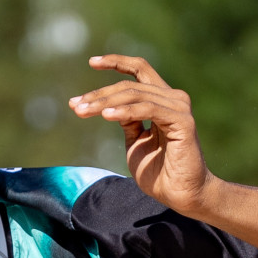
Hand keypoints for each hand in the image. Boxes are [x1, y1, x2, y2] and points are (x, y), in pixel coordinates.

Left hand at [68, 55, 214, 219]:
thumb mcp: (135, 141)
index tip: (92, 62)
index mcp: (162, 101)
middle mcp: (173, 99)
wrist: (181, 195)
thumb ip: (126, 120)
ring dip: (105, 103)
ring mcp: (179, 108)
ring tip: (82, 111)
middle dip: (99, 95)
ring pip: (135, 94)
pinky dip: (125, 111)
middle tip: (75, 106)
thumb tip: (108, 105)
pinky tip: (107, 115)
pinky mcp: (182, 121)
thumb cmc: (159, 172)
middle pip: (129, 85)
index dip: (117, 62)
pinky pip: (148, 109)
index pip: (140, 70)